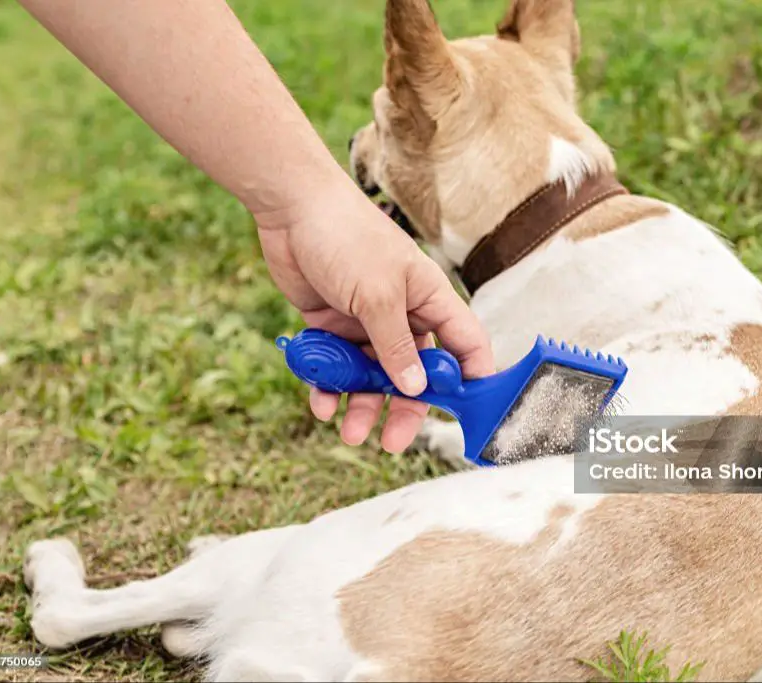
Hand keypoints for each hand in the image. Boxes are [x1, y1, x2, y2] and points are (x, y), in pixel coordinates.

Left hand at [254, 180, 494, 453]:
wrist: (290, 209)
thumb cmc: (347, 238)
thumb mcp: (378, 296)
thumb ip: (396, 346)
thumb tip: (417, 389)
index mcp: (429, 300)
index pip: (465, 346)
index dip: (471, 381)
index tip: (468, 416)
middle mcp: (403, 315)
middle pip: (416, 374)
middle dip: (405, 408)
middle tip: (391, 442)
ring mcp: (368, 322)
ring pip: (374, 377)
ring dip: (363, 405)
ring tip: (348, 432)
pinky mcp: (334, 326)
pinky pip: (338, 367)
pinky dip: (331, 386)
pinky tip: (321, 403)